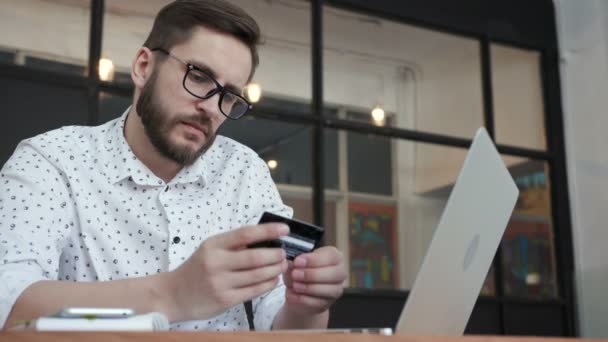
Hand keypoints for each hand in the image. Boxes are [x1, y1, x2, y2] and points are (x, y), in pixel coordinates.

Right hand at [165, 223, 289, 320]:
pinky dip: (268, 284)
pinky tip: (273, 280)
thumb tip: (266, 238)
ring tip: (282, 266)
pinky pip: (253, 291)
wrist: (173, 295)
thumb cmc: (197, 269)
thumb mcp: (209, 249)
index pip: (246, 234)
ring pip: (258, 275)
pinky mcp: (225, 300)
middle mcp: (216, 263)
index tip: (285, 229)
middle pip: (256, 257)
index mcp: (213, 245)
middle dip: (276, 255)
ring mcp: (220, 283)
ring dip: (275, 270)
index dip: (268, 230)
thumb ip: (233, 244)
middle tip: (284, 254)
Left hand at [282, 246, 346, 315]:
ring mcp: (336, 288)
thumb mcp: (295, 263)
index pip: (330, 255)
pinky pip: (320, 302)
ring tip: (294, 285)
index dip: (313, 260)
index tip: (297, 262)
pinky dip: (304, 299)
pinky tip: (293, 295)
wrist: (297, 290)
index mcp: (334, 256)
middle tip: (295, 274)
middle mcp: (339, 272)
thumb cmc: (299, 270)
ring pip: (330, 290)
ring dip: (309, 288)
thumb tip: (290, 262)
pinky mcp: (329, 302)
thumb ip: (294, 262)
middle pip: (334, 274)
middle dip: (313, 274)